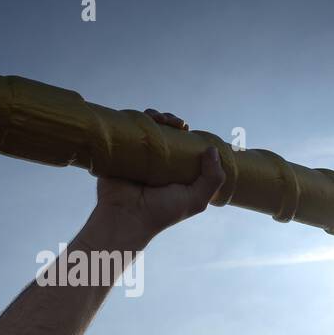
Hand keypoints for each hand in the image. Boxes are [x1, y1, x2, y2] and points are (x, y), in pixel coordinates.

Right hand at [90, 108, 224, 247]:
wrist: (126, 217)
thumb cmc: (161, 213)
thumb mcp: (196, 199)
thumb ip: (212, 179)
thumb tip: (212, 149)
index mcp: (173, 172)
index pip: (182, 146)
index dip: (187, 135)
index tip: (188, 130)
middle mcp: (156, 163)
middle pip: (165, 133)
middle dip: (172, 122)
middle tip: (176, 124)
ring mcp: (137, 157)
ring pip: (148, 128)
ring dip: (157, 117)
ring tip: (161, 118)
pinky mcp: (121, 152)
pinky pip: (128, 130)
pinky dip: (137, 118)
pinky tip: (147, 117)